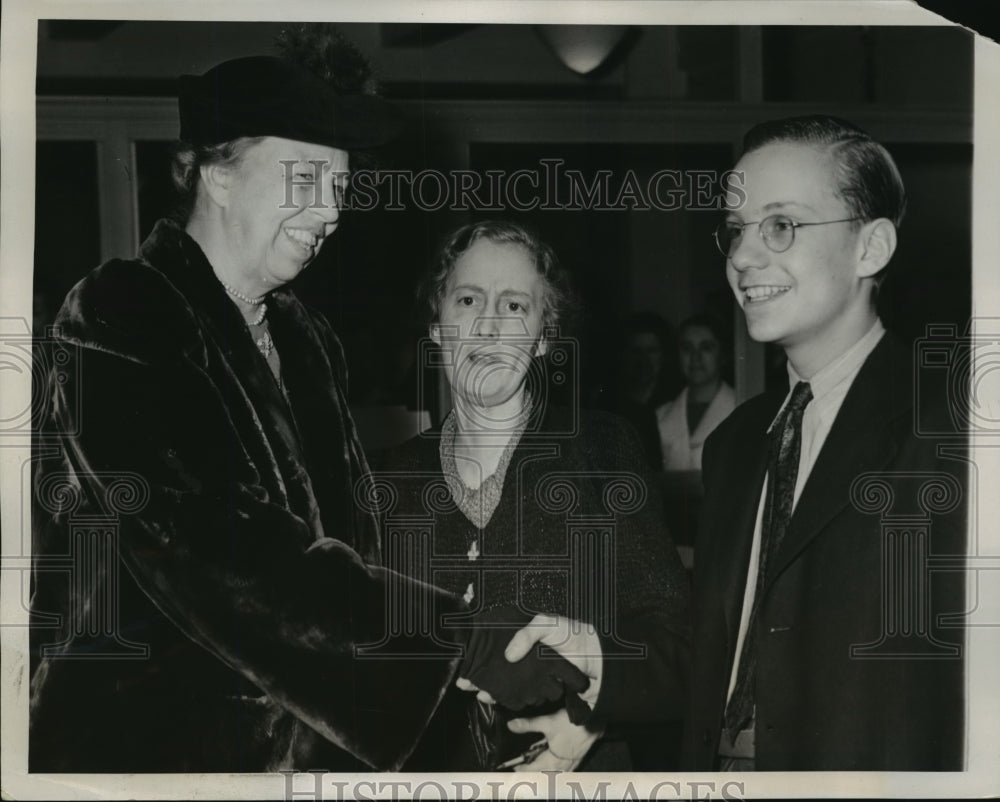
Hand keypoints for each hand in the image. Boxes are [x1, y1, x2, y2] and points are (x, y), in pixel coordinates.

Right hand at [459, 607, 589, 712]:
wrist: (597, 656)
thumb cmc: (571, 634)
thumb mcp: (546, 623)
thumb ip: (528, 634)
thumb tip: (509, 655)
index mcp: (525, 644)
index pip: (497, 650)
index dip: (480, 656)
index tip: (465, 662)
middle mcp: (525, 660)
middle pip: (496, 669)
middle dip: (478, 675)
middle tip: (463, 680)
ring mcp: (531, 677)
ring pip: (504, 684)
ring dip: (488, 688)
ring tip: (473, 689)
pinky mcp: (540, 692)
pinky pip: (518, 697)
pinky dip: (504, 698)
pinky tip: (491, 698)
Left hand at [507, 709, 601, 771]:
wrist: (594, 720)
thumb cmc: (572, 723)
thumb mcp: (547, 722)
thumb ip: (528, 724)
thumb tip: (511, 725)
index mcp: (552, 760)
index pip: (532, 769)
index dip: (522, 768)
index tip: (515, 767)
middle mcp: (562, 765)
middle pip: (544, 775)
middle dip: (534, 773)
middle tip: (525, 768)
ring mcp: (573, 763)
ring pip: (557, 774)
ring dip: (547, 773)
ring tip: (540, 768)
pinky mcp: (580, 759)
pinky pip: (568, 771)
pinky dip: (560, 770)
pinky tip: (559, 766)